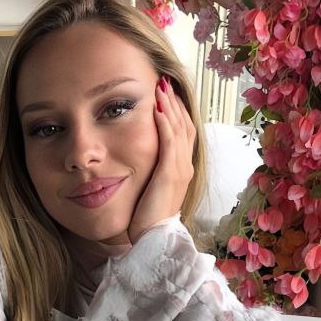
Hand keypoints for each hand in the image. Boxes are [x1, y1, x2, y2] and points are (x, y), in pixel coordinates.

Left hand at [127, 75, 195, 243]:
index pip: (182, 131)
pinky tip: (157, 108)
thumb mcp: (149, 189)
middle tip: (163, 80)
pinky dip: (164, 123)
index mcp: (180, 168)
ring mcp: (180, 169)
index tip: (164, 93)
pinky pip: (169, 142)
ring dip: (169, 106)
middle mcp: (184, 166)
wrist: (153, 240)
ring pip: (178, 128)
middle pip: (183, 124)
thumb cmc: (147, 218)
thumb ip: (148, 172)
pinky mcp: (170, 174)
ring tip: (160, 87)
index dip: (175, 110)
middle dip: (173, 101)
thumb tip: (135, 159)